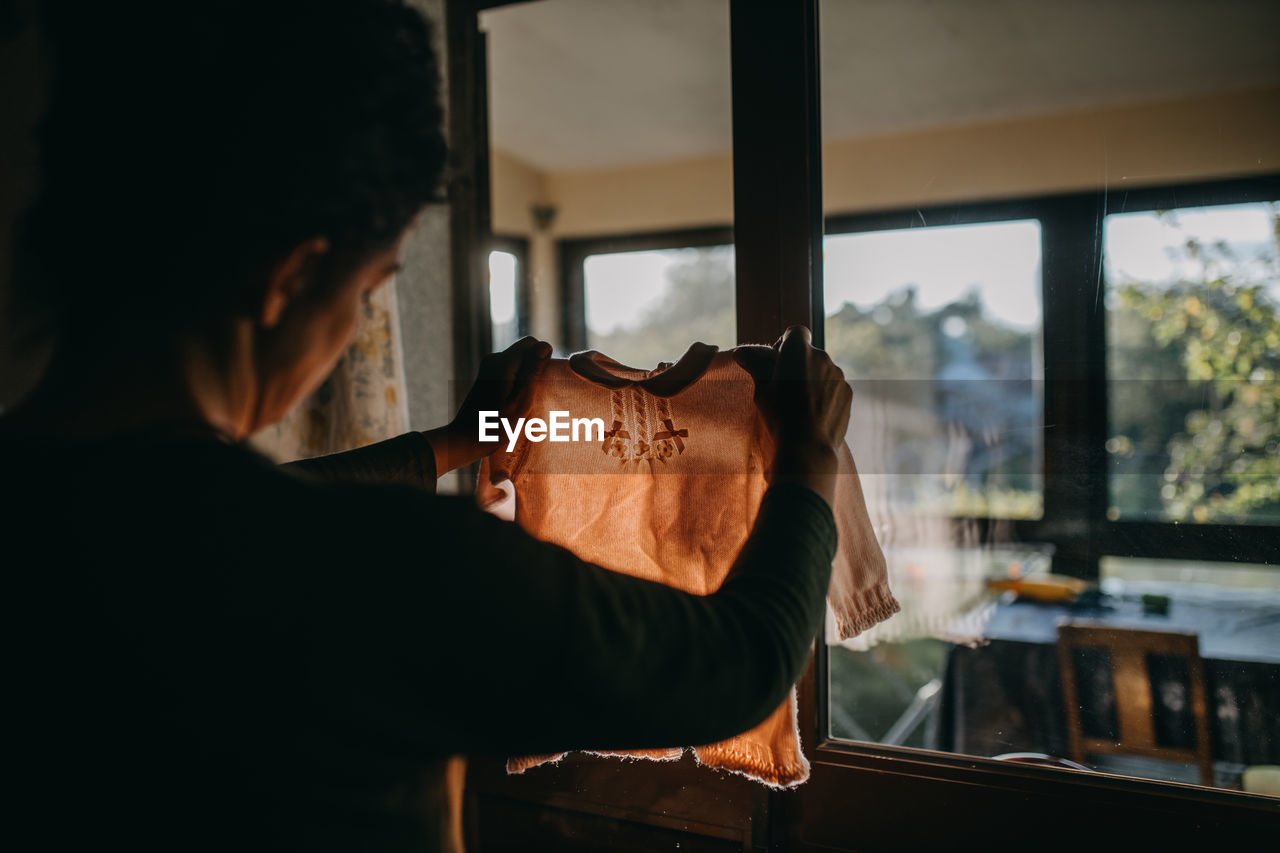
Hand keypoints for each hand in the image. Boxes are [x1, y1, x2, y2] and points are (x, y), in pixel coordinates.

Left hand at [423, 336, 551, 474]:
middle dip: (534, 370)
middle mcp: (493, 359)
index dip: (542, 360)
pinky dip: (516, 383)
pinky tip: (513, 403)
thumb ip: (533, 372)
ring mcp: (488, 367)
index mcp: (502, 363)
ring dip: (525, 379)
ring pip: (518, 362)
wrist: (463, 440)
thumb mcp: (521, 402)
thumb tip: (545, 345)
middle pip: (525, 352)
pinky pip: (510, 371)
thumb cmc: (494, 427)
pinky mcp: (486, 376)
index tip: (540, 384)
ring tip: (521, 403)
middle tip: (532, 397)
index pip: (532, 343)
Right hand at [735, 325, 849, 503]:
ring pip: (823, 370)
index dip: (785, 345)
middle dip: (799, 365)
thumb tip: (740, 352)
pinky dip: (825, 395)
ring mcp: (838, 375)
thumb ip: (754, 365)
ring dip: (813, 380)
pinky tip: (813, 414)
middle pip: (809, 353)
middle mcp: (822, 357)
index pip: (795, 332)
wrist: (807, 448)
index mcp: (798, 351)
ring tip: (799, 406)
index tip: (777, 364)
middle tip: (785, 389)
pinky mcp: (848, 393)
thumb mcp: (761, 390)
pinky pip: (834, 387)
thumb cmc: (780, 417)